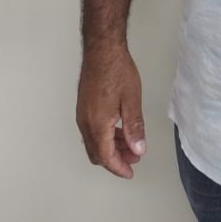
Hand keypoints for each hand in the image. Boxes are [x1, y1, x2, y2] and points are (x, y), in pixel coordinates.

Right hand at [76, 45, 146, 178]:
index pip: (106, 156)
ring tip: (130, 143)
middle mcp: (85, 122)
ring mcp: (82, 114)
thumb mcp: (131, 100)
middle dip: (116, 159)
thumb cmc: (117, 70)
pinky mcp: (83, 107)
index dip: (119, 167)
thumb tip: (138, 149)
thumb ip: (134, 127)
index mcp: (97, 124)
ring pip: (94, 142)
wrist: (102, 49)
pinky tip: (119, 129)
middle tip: (134, 157)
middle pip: (97, 153)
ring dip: (111, 147)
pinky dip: (105, 137)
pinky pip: (91, 131)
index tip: (130, 172)